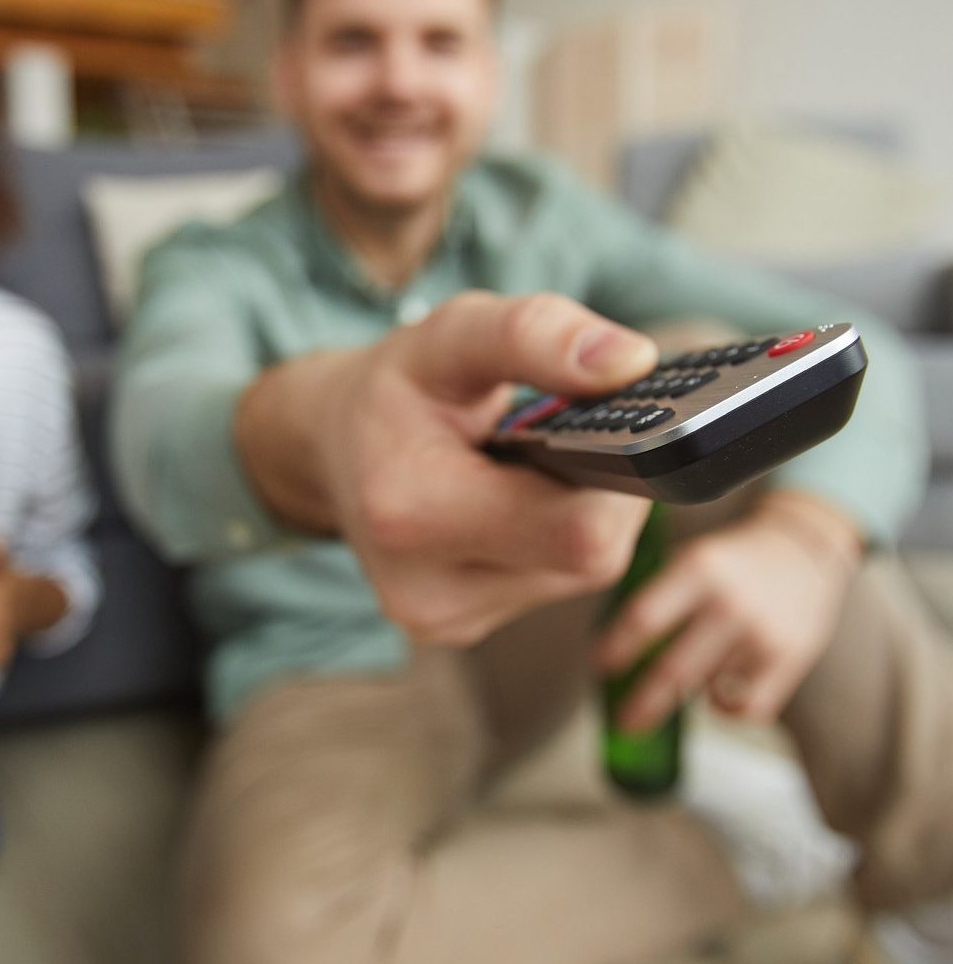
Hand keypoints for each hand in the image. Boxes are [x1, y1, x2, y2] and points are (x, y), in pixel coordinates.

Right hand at [241, 291, 658, 644]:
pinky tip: (520, 501)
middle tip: (575, 434)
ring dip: (580, 514)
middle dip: (603, 490)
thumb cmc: (393, 390)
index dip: (623, 476)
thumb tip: (632, 362)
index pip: (580, 532)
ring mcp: (445, 620)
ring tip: (534, 466)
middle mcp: (428, 591)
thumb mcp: (450, 335)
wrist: (332, 448)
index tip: (617, 422)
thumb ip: (535, 335)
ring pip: (578, 574)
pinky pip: (551, 585)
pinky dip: (555, 538)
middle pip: (590, 557)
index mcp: (414, 515)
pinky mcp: (461, 628)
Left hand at [596, 492, 862, 730]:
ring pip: (706, 690)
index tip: (599, 667)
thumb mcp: (692, 560)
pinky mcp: (789, 659)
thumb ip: (659, 596)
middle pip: (672, 671)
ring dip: (686, 695)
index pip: (644, 617)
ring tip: (679, 684)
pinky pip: (747, 708)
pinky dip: (726, 709)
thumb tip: (613, 648)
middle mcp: (729, 604)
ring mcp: (761, 634)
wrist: (804, 550)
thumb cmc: (730, 562)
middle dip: (642, 704)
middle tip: (623, 721)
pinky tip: (717, 697)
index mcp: (698, 569)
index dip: (616, 648)